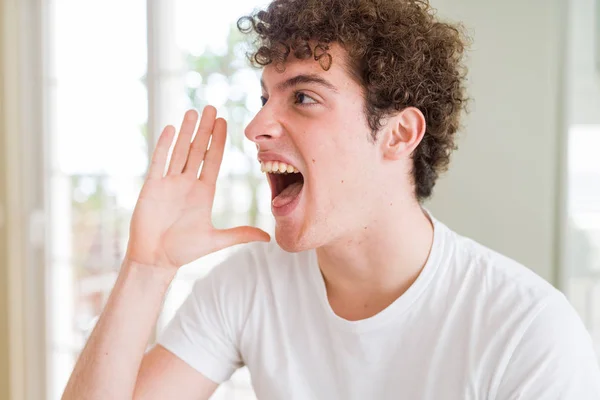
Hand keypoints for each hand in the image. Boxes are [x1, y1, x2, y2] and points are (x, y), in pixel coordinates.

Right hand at [125, 106, 269, 269]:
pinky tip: (172, 128)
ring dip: (187, 131)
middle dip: (205, 129)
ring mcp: (169, 183)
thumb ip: (240, 234)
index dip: (218, 140)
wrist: (155, 259)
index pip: (212, 159)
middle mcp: (187, 183)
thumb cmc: (183, 251)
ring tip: (193, 111)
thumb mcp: (215, 240)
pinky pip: (159, 161)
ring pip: (179, 150)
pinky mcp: (152, 186)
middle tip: (212, 107)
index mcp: (203, 192)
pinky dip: (165, 145)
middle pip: (197, 150)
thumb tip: (268, 237)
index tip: (224, 122)